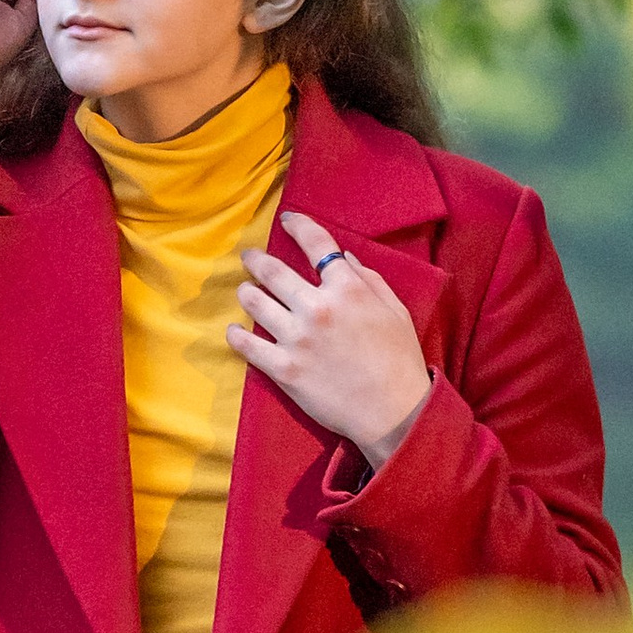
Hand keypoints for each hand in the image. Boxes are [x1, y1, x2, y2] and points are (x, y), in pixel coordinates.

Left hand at [228, 210, 433, 467]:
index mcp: (347, 288)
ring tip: (244, 290)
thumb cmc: (400, 360)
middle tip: (249, 257)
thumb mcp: (395, 310)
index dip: (298, 226)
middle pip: (274, 272)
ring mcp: (296, 338)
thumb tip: (344, 258)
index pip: (316, 244)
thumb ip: (368, 279)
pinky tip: (233, 331)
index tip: (287, 220)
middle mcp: (317, 307)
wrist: (392, 412)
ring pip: (255, 303)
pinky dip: (236, 336)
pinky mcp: (284, 369)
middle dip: (256, 260)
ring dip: (246, 292)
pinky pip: (248, 347)